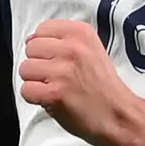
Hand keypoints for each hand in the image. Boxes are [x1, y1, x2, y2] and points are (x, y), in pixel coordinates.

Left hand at [18, 19, 137, 145]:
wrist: (119, 116)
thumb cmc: (103, 88)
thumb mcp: (92, 50)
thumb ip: (65, 42)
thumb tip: (31, 40)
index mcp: (81, 33)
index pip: (42, 29)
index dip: (44, 46)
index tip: (56, 60)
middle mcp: (72, 48)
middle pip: (31, 48)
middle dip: (38, 64)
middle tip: (55, 77)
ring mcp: (63, 71)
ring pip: (25, 69)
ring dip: (35, 82)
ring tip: (54, 88)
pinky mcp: (54, 93)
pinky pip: (26, 90)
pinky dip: (35, 98)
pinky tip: (51, 100)